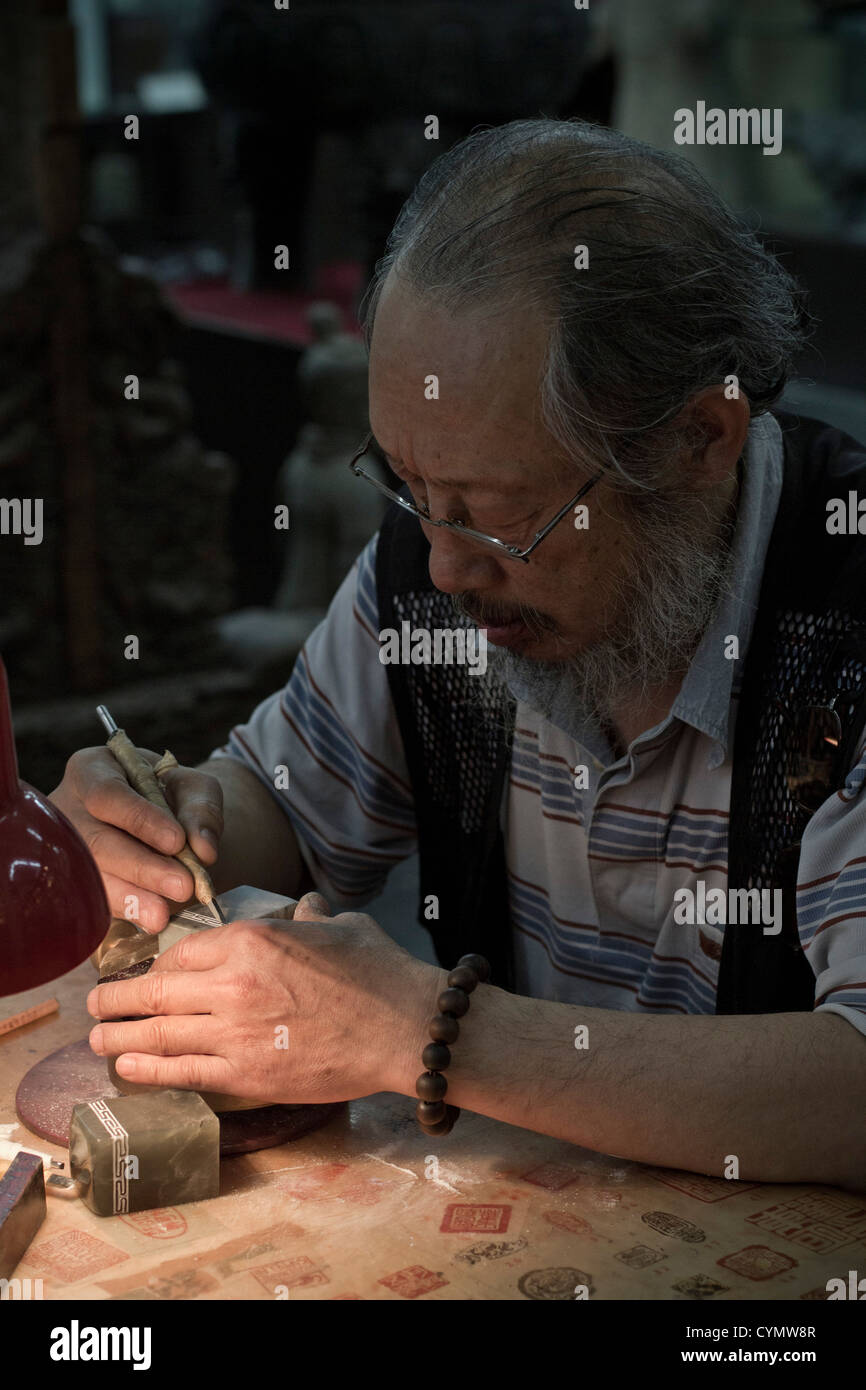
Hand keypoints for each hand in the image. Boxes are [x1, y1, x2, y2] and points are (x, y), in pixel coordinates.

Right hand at [50, 747, 223, 930]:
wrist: (158, 821)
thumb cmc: (170, 795)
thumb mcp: (192, 787)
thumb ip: (202, 809)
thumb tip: (204, 850)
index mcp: (92, 770)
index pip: (108, 794)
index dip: (140, 819)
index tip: (176, 841)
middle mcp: (69, 808)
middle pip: (96, 841)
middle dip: (141, 867)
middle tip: (182, 886)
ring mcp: (65, 848)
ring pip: (91, 876)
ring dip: (130, 897)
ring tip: (162, 914)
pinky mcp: (73, 881)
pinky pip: (92, 900)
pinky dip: (123, 911)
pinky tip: (147, 920)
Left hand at [86, 892, 444, 1103]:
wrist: (406, 1028)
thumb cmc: (379, 972)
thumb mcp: (341, 927)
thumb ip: (311, 917)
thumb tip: (307, 907)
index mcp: (251, 939)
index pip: (182, 950)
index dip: (157, 964)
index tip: (144, 973)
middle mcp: (232, 982)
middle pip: (155, 991)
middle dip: (116, 998)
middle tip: (95, 1003)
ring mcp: (235, 1032)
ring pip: (157, 1034)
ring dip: (118, 1036)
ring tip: (96, 1038)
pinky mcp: (247, 1074)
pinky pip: (182, 1072)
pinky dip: (147, 1070)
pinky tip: (125, 1068)